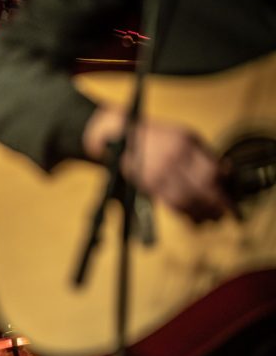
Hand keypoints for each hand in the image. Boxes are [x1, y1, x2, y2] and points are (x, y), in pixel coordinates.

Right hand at [83, 107, 231, 222]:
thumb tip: (225, 173)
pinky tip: (192, 218)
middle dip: (217, 204)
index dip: (224, 186)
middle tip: (227, 213)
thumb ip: (204, 154)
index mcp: (186, 144)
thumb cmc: (159, 137)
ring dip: (201, 212)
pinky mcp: (149, 186)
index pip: (212, 170)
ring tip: (211, 219)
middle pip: (202, 187)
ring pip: (186, 200)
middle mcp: (173, 160)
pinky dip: (183, 214)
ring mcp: (159, 174)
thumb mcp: (184, 136)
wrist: (124, 138)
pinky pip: (170, 204)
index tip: (231, 195)